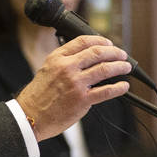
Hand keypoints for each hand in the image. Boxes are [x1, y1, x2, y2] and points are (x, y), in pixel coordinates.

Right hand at [14, 35, 130, 140]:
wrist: (30, 116)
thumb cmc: (38, 96)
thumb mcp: (47, 70)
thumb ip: (64, 62)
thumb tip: (85, 59)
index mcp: (57, 58)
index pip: (83, 41)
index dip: (100, 40)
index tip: (108, 43)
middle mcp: (67, 68)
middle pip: (97, 53)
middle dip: (114, 52)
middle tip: (122, 55)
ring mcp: (75, 83)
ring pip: (104, 69)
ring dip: (119, 67)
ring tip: (126, 67)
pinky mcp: (82, 100)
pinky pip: (106, 91)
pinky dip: (118, 88)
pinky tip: (124, 86)